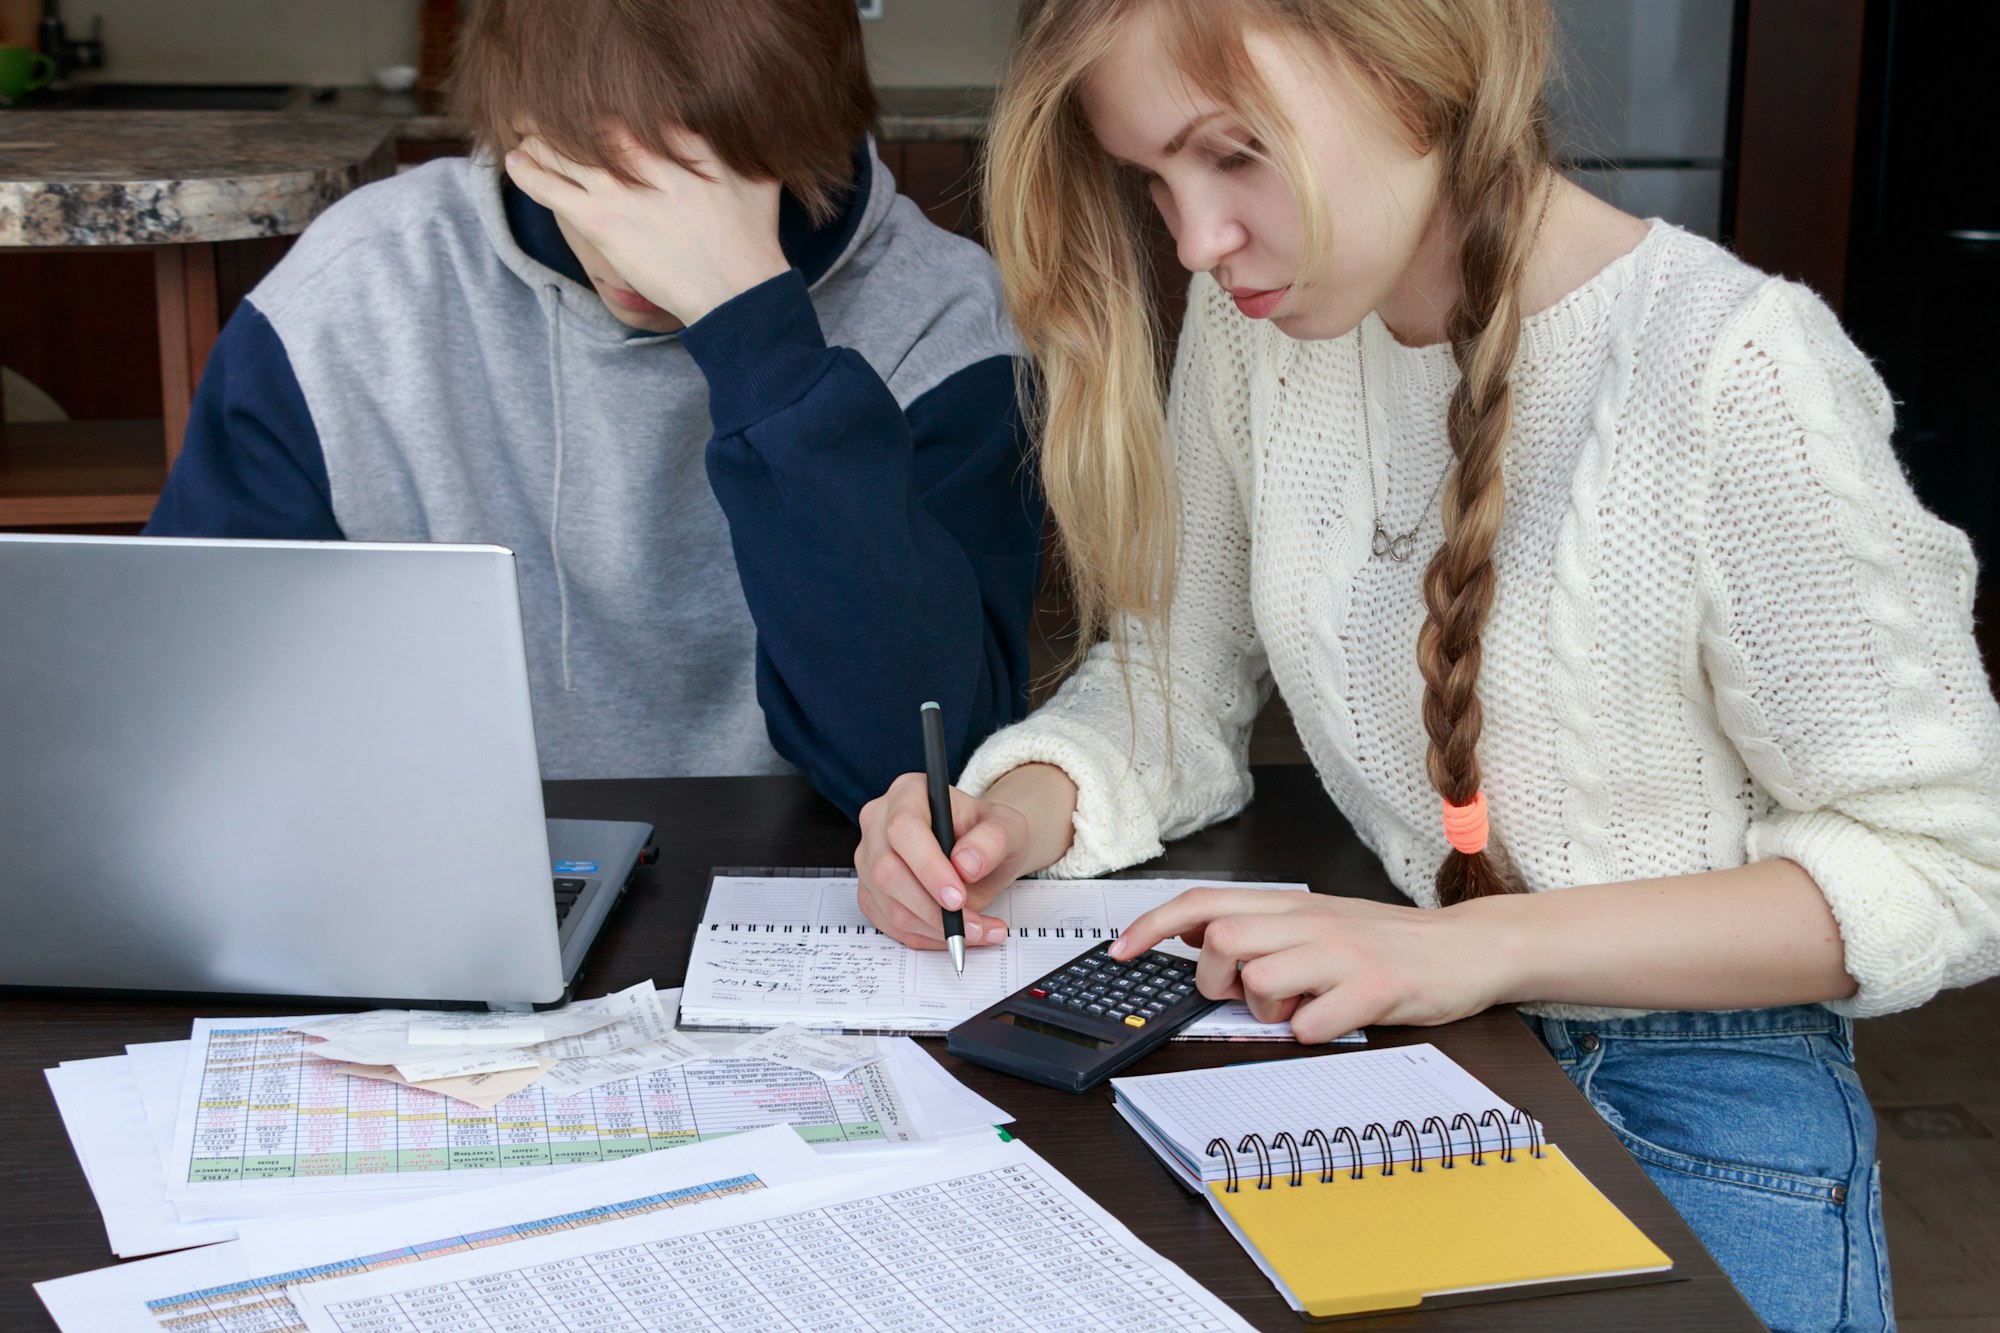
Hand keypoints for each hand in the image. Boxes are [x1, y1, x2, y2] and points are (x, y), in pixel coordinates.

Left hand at [504, 130, 789, 323]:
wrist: (735, 293)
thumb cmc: (753, 239)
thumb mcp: (759, 178)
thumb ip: (739, 146)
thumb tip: (740, 125)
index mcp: (683, 139)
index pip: (632, 105)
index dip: (604, 104)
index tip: (591, 106)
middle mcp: (646, 156)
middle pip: (589, 120)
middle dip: (563, 114)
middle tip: (546, 113)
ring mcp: (620, 188)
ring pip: (562, 149)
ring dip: (539, 139)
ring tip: (527, 136)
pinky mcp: (600, 221)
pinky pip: (549, 187)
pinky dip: (527, 171)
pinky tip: (514, 160)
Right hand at [854, 772, 1035, 950]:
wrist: (982, 851)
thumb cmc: (989, 834)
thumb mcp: (1007, 827)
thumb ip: (992, 840)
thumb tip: (966, 864)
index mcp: (908, 793)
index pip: (903, 828)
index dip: (928, 867)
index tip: (958, 897)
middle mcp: (879, 822)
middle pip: (887, 870)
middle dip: (932, 907)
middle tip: (973, 924)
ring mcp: (869, 859)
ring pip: (889, 905)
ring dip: (935, 928)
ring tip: (979, 930)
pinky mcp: (871, 892)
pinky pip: (890, 924)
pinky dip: (927, 937)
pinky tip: (957, 933)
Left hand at [1110, 888, 1514, 1041]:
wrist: (1468, 948)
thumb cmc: (1388, 943)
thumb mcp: (1318, 923)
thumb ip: (1263, 927)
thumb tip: (1195, 934)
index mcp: (1292, 906)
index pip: (1204, 902)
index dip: (1153, 925)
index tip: (1120, 950)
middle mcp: (1311, 922)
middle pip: (1221, 939)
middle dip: (1216, 979)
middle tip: (1247, 996)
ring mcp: (1342, 955)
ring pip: (1259, 982)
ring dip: (1267, 1011)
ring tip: (1301, 1008)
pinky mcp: (1374, 989)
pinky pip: (1311, 1025)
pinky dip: (1312, 1035)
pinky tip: (1334, 1023)